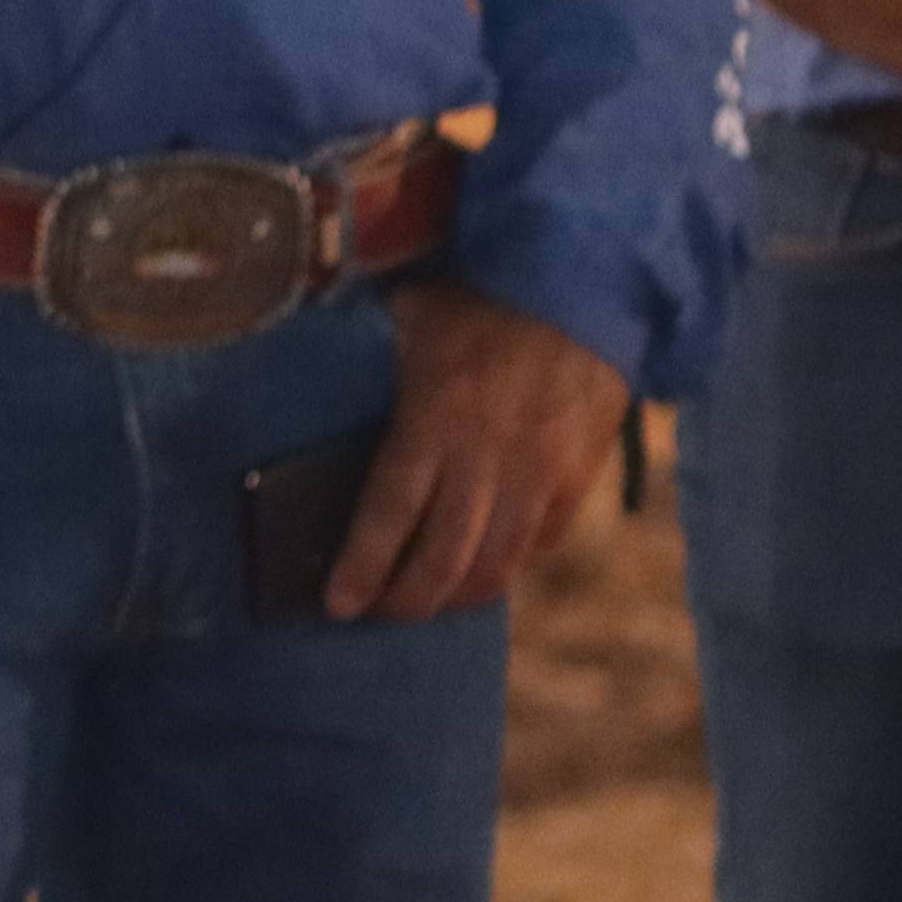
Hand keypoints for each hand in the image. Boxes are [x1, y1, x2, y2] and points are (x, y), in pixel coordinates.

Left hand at [328, 277, 625, 621]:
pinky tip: (486, 571)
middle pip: (443, 556)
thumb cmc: (483, 298)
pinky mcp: (577, 477)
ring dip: (458, 595)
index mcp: (435, 417)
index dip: (362, 565)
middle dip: (407, 599)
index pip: (390, 511)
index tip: (338, 603)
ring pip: (497, 563)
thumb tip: (318, 365)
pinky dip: (511, 565)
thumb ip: (373, 353)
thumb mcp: (414, 317)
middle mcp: (486, 456)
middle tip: (380, 612)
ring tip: (428, 603)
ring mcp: (538, 472)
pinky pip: (542, 541)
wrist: (583, 289)